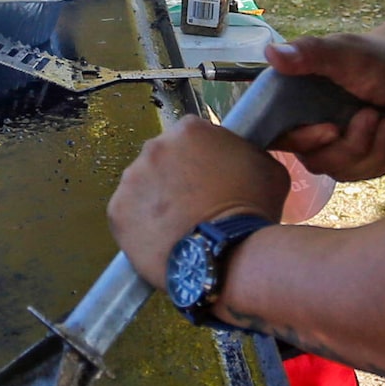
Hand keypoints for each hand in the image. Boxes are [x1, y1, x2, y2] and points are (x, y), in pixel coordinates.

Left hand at [109, 116, 293, 289]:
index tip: (208, 179)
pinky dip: (140, 226)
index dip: (200, 159)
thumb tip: (238, 158)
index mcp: (190, 130)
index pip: (190, 137)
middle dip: (174, 178)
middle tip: (194, 204)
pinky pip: (128, 215)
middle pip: (162, 159)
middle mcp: (155, 147)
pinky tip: (161, 239)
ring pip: (142, 187)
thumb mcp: (267, 168)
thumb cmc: (253, 211)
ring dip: (155, 201)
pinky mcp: (117, 211)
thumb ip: (245, 152)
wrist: (230, 255)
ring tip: (178, 226)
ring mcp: (131, 179)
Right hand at [261, 34, 384, 181]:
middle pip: (316, 162)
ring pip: (343, 171)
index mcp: (291, 104)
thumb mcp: (343, 52)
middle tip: (373, 114)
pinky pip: (364, 174)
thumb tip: (270, 53)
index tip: (332, 129)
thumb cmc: (372, 57)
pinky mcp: (352, 160)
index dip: (303, 141)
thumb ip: (309, 53)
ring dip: (375, 148)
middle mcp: (305, 130)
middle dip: (352, 143)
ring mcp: (330, 148)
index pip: (278, 138)